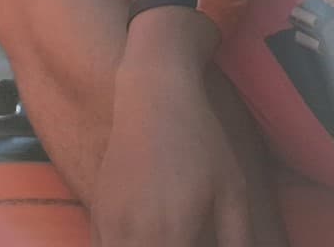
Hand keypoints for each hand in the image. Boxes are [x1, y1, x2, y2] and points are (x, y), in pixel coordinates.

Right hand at [90, 58, 251, 246]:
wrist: (153, 100)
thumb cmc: (200, 142)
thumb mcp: (232, 187)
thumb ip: (237, 235)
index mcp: (173, 234)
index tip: (199, 242)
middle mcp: (135, 236)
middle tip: (187, 237)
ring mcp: (110, 227)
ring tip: (171, 234)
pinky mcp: (97, 216)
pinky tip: (148, 235)